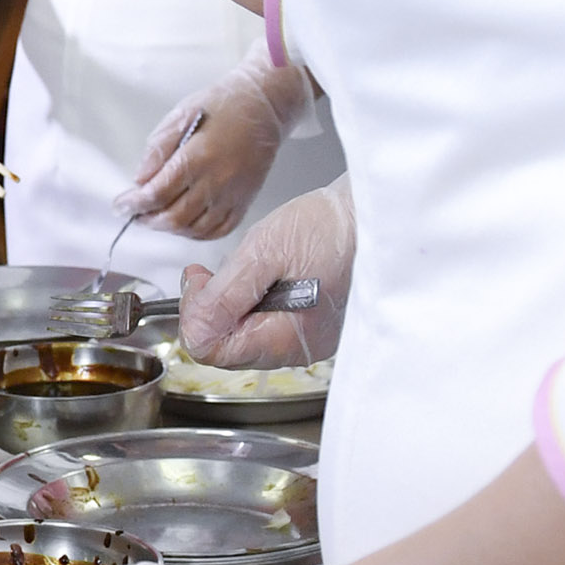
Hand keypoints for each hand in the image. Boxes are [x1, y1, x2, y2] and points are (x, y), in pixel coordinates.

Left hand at [118, 42, 312, 238]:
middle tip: (136, 213)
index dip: (134, 204)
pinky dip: (197, 234)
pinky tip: (184, 224)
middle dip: (149, 220)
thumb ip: (158, 149)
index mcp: (198, 157)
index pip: (158, 193)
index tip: (120, 205)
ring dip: (170, 229)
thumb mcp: (180, 116)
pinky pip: (220, 230)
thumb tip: (140, 180)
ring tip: (156, 218)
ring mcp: (234, 194)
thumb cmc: (220, 106)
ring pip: (196, 228)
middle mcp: (217, 181)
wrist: (263, 106)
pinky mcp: (246, 200)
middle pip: (175, 217)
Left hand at [180, 178, 353, 366]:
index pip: (213, 350)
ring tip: (243, 269)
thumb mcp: (263, 255)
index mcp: (285, 337)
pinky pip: (269, 325)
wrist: (371, 213)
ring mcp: (310, 338)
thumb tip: (195, 329)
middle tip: (211, 273)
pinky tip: (263, 276)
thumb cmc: (328, 228)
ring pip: (246, 336)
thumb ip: (225, 297)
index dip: (193, 315)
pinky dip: (255, 302)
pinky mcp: (316, 324)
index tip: (198, 281)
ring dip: (232, 305)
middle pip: (229, 346)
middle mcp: (300, 348)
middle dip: (210, 309)